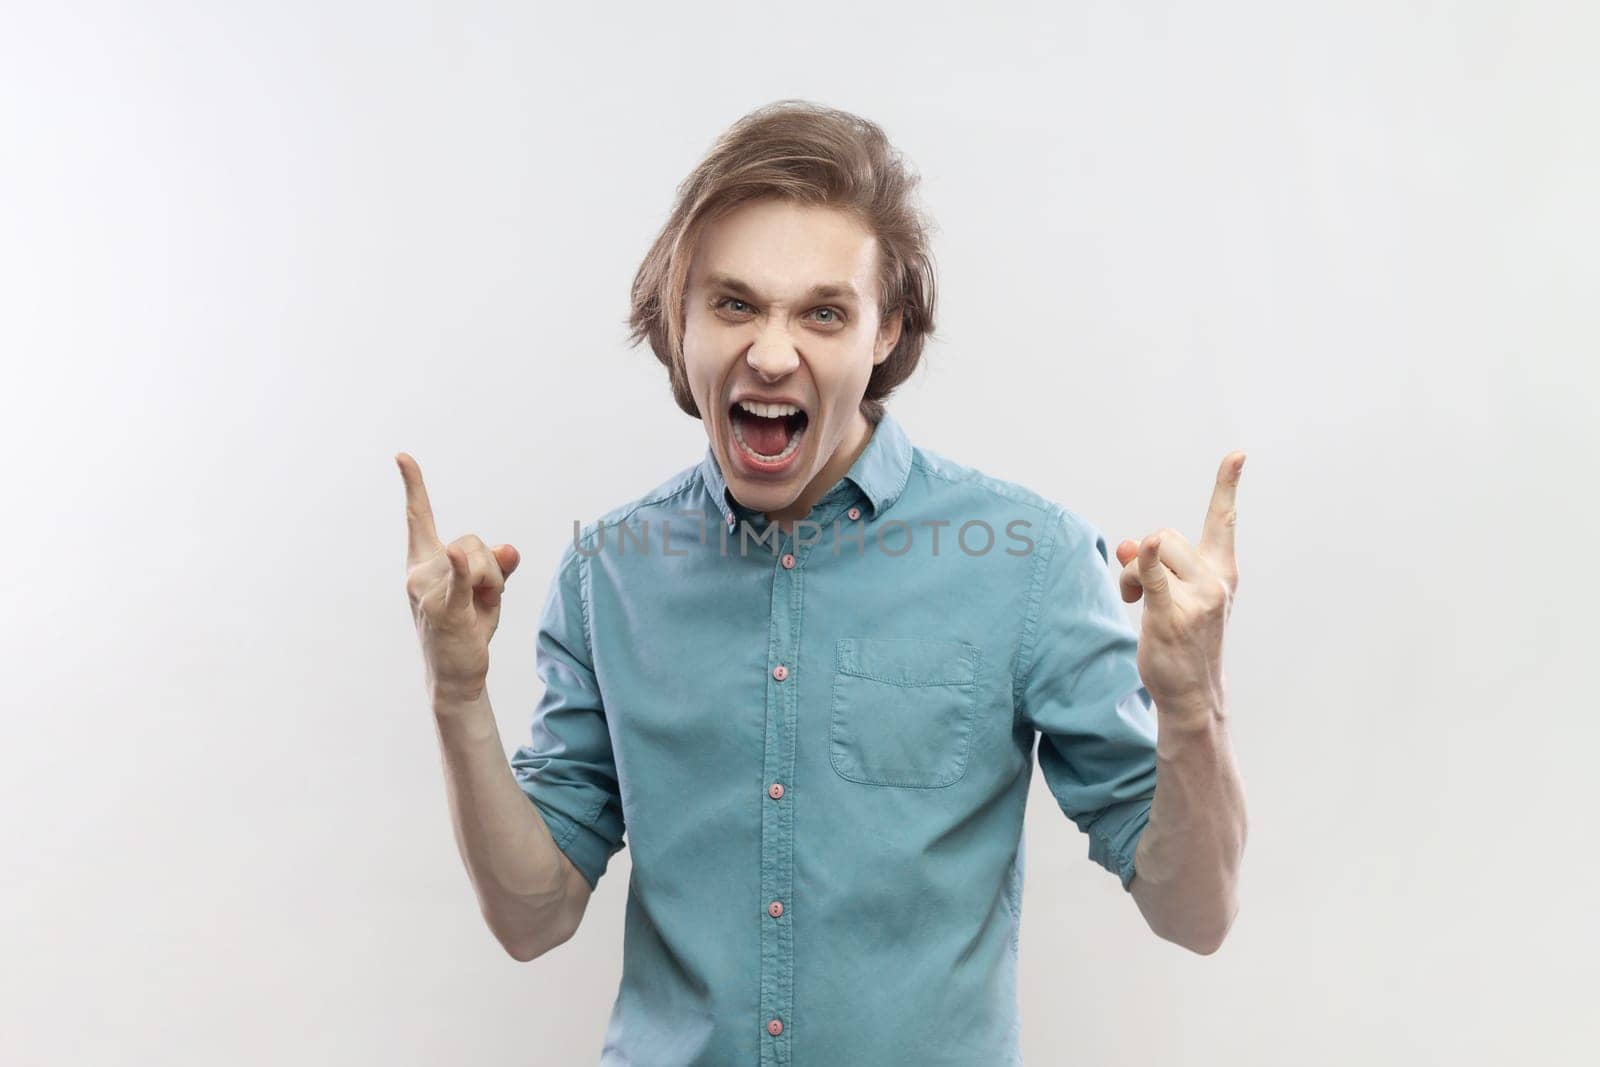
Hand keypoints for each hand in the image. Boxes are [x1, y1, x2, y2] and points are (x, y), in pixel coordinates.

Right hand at [397, 452, 521, 700]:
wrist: (458, 675)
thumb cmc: (468, 627)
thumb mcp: (486, 589)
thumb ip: (499, 565)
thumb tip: (510, 550)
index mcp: (424, 561)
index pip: (418, 517)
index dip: (413, 486)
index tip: (403, 457)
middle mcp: (418, 571)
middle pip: (473, 541)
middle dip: (491, 566)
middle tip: (483, 598)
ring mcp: (427, 590)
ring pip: (480, 560)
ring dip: (492, 584)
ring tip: (477, 610)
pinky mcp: (443, 609)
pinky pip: (459, 579)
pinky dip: (462, 569)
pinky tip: (456, 556)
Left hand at [1113, 451, 1244, 719]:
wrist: (1192, 693)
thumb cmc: (1182, 641)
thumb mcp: (1174, 595)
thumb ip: (1154, 564)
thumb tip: (1129, 544)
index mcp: (1222, 571)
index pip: (1224, 519)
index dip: (1227, 485)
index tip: (1237, 454)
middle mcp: (1215, 580)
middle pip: (1167, 533)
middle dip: (1144, 553)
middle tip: (1136, 587)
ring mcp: (1196, 598)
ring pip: (1151, 551)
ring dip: (1131, 571)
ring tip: (1134, 599)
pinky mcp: (1171, 614)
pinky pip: (1153, 575)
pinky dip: (1145, 561)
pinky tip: (1143, 550)